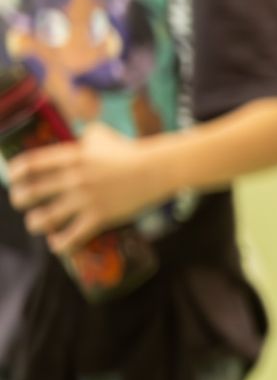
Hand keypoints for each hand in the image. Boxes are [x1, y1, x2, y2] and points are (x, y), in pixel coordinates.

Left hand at [9, 124, 165, 256]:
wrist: (157, 170)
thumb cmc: (129, 150)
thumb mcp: (102, 135)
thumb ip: (83, 136)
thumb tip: (75, 137)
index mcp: (71, 157)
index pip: (29, 165)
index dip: (15, 174)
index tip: (15, 179)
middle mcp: (73, 179)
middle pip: (29, 194)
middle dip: (20, 200)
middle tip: (24, 202)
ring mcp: (85, 200)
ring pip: (43, 219)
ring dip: (36, 223)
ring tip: (40, 223)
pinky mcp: (99, 218)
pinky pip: (71, 237)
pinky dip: (60, 244)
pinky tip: (58, 244)